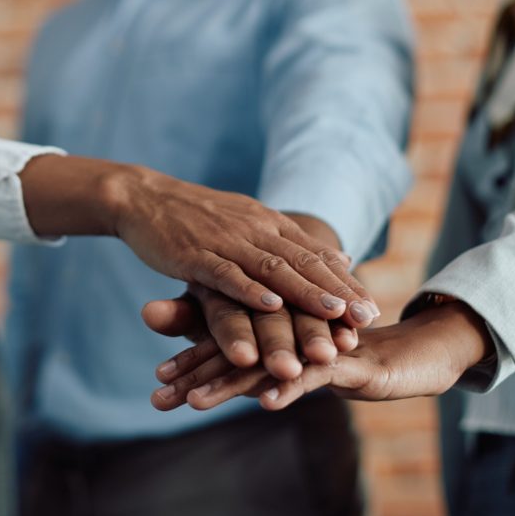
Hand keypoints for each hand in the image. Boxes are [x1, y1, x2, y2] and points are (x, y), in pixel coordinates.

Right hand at [106, 165, 374, 318]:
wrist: (142, 198)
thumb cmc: (195, 218)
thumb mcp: (250, 223)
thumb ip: (292, 243)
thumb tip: (342, 257)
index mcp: (268, 223)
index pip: (315, 254)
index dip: (344, 282)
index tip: (372, 308)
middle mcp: (254, 229)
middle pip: (303, 262)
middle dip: (336, 292)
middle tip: (365, 318)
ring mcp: (225, 241)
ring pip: (272, 269)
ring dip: (304, 294)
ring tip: (332, 315)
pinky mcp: (194, 254)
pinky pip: (226, 273)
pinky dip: (249, 290)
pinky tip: (270, 306)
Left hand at [149, 301, 493, 410]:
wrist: (403, 354)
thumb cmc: (334, 356)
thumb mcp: (288, 363)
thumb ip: (244, 363)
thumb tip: (205, 377)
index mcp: (271, 322)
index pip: (224, 338)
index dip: (191, 358)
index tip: (158, 379)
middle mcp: (288, 325)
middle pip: (235, 346)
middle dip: (196, 371)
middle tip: (160, 392)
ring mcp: (316, 339)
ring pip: (268, 358)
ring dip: (231, 381)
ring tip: (197, 401)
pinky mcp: (346, 357)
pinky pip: (314, 373)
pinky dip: (289, 387)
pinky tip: (266, 404)